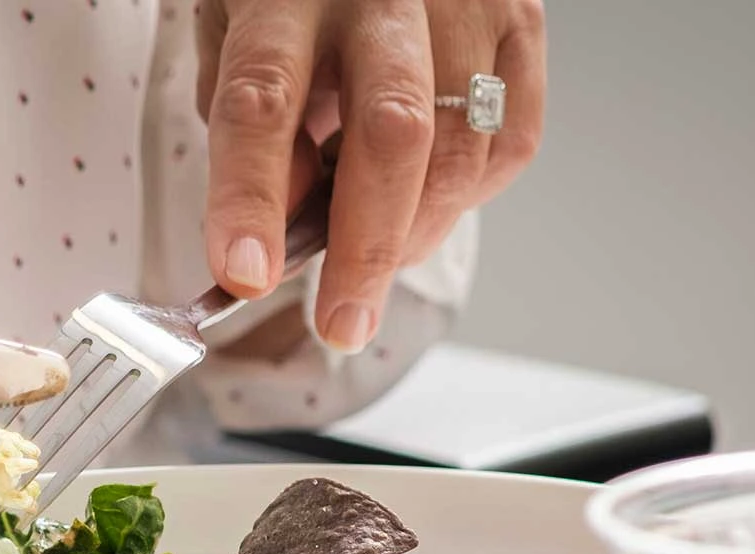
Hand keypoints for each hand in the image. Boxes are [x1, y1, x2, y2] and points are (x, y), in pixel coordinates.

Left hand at [195, 0, 543, 350]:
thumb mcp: (233, 33)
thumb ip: (252, 126)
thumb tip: (284, 230)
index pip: (263, 99)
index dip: (252, 196)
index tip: (246, 274)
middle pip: (392, 132)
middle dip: (367, 249)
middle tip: (342, 322)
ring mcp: (464, 3)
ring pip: (461, 149)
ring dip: (417, 234)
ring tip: (376, 258)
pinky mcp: (521, 20)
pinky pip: (512, 141)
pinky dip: (470, 194)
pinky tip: (428, 193)